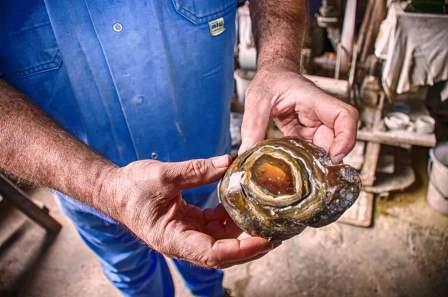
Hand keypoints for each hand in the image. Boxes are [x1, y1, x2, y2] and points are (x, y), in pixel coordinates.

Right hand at [98, 155, 275, 267]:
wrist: (114, 190)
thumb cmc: (131, 188)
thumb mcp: (164, 176)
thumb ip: (197, 170)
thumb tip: (229, 162)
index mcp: (174, 239)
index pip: (214, 254)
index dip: (242, 249)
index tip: (266, 239)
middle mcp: (183, 242)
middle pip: (224, 252)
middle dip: (251, 244)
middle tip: (277, 230)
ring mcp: (187, 234)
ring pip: (222, 240)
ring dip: (244, 231)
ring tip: (267, 217)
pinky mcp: (189, 224)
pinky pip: (215, 226)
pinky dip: (231, 217)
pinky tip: (243, 204)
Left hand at [239, 64, 358, 162]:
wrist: (272, 75)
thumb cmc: (271, 80)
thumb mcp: (257, 100)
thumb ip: (252, 126)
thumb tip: (247, 152)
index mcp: (315, 99)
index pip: (345, 116)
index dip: (347, 137)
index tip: (335, 155)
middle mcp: (320, 113)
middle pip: (337, 138)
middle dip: (328, 157)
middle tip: (311, 172)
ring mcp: (315, 123)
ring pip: (325, 147)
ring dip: (315, 160)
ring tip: (299, 170)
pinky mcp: (306, 132)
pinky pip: (311, 149)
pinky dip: (305, 159)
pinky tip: (291, 164)